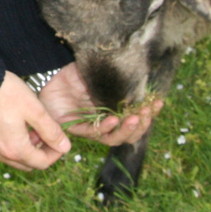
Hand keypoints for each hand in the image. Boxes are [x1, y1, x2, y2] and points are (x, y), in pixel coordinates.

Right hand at [0, 72, 70, 171]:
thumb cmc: (6, 93)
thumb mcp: (35, 110)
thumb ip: (51, 131)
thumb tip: (65, 147)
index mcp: (15, 149)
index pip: (42, 163)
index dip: (56, 153)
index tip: (60, 139)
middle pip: (28, 163)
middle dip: (40, 151)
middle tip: (44, 131)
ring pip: (13, 158)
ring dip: (25, 148)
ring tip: (28, 126)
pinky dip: (10, 143)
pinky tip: (12, 124)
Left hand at [36, 62, 164, 146]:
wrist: (51, 74)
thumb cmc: (78, 73)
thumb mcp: (102, 74)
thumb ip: (120, 81)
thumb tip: (143, 79)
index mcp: (115, 111)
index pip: (137, 119)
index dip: (149, 114)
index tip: (159, 102)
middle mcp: (106, 122)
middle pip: (129, 134)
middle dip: (141, 124)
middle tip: (146, 112)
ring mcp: (91, 127)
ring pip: (113, 138)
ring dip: (126, 129)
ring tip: (134, 118)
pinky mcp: (75, 128)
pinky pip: (93, 132)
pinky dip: (105, 128)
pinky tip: (114, 119)